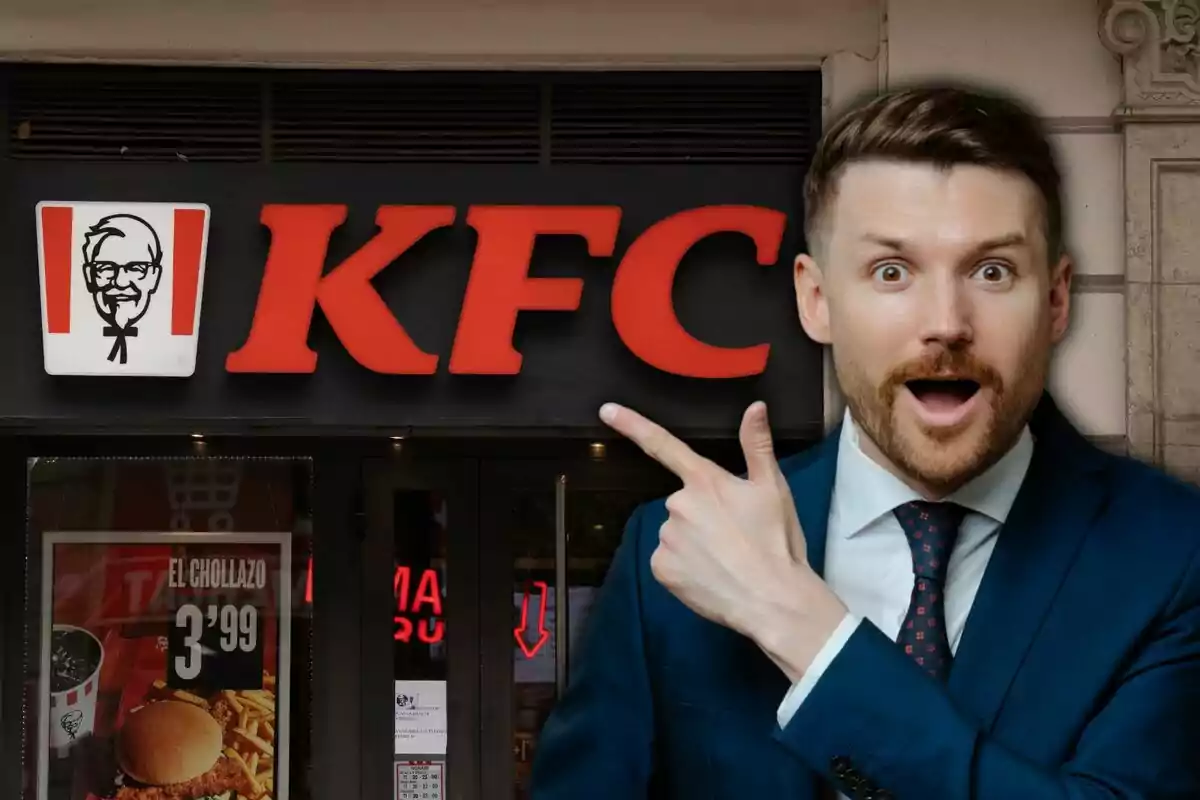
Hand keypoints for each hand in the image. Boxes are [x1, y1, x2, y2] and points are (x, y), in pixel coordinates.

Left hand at [599, 401, 847, 677]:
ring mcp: (666, 538)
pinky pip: (668, 561)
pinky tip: (709, 575)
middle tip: (734, 535)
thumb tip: (754, 406)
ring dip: (693, 542)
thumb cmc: (776, 541)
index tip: (606, 410)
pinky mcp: (661, 569)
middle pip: (682, 503)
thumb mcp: (773, 489)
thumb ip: (757, 445)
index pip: (663, 445)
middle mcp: (677, 505)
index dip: (632, 425)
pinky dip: (685, 567)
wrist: (771, 599)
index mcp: (704, 481)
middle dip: (702, 515)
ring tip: (726, 559)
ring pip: (675, 533)